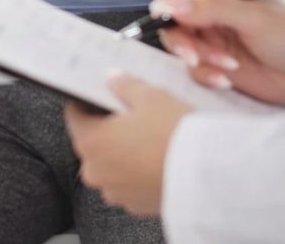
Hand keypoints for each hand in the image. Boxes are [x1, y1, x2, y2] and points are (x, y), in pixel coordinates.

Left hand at [65, 73, 191, 216]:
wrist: (210, 176)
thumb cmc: (175, 134)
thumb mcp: (151, 97)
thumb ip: (125, 86)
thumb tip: (112, 78)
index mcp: (90, 142)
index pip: (74, 116)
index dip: (86, 103)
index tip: (98, 97)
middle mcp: (96, 171)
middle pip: (93, 143)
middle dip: (109, 129)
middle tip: (133, 117)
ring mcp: (115, 192)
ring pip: (112, 165)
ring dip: (124, 153)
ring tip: (150, 139)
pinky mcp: (136, 206)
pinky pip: (130, 184)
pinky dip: (139, 172)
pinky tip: (158, 160)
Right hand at [152, 0, 284, 105]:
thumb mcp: (255, 18)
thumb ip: (212, 9)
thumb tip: (169, 6)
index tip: (168, 18)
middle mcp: (209, 10)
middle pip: (170, 17)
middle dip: (180, 39)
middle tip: (194, 56)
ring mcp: (209, 37)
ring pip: (178, 45)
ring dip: (197, 59)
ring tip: (226, 66)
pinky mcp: (212, 62)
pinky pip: (192, 69)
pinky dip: (205, 75)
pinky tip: (226, 80)